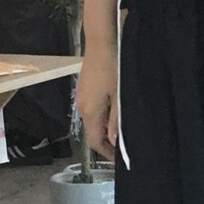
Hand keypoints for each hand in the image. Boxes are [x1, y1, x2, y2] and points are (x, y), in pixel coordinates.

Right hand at [75, 44, 117, 160]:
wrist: (101, 44)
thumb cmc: (113, 69)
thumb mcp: (119, 97)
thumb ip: (116, 120)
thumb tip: (114, 141)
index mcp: (90, 112)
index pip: (95, 142)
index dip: (106, 153)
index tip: (118, 160)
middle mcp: (82, 108)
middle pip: (92, 133)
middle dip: (106, 144)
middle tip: (122, 149)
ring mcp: (81, 98)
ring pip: (92, 122)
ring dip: (104, 131)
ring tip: (120, 134)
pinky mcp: (84, 90)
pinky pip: (91, 111)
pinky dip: (101, 119)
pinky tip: (113, 116)